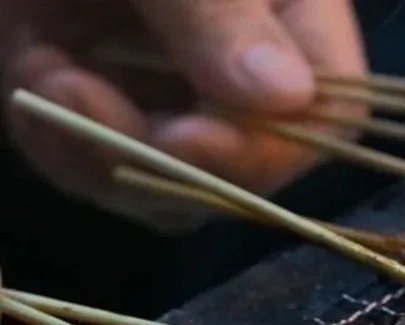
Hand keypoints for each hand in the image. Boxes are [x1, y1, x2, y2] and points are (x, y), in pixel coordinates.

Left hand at [1, 0, 366, 232]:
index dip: (272, 148)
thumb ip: (222, 10)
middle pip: (248, 169)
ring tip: (46, 72)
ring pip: (175, 189)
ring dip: (98, 152)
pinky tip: (37, 78)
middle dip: (161, 157)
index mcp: (295, 17)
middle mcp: (248, 70)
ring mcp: (181, 97)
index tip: (187, 139)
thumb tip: (289, 96)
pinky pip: (112, 175)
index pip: (330, 115)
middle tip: (78, 96)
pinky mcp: (119, 112)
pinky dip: (63, 146)